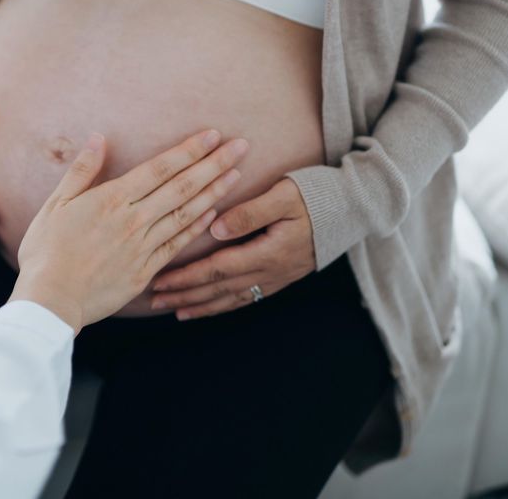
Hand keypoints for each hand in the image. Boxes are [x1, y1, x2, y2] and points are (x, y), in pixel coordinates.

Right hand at [10, 129, 249, 334]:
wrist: (50, 299)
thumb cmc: (46, 251)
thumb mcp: (56, 204)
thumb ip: (81, 170)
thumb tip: (99, 138)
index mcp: (112, 199)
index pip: (160, 168)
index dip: (189, 150)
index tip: (212, 135)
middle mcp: (133, 220)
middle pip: (182, 186)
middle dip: (214, 164)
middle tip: (242, 146)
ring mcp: (142, 246)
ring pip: (186, 213)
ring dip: (214, 191)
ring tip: (237, 174)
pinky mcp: (146, 270)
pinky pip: (177, 244)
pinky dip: (197, 226)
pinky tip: (214, 212)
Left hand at [149, 176, 314, 320]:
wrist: (353, 209)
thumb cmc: (316, 195)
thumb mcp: (284, 196)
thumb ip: (250, 213)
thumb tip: (214, 228)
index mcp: (268, 252)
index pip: (218, 270)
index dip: (186, 277)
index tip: (160, 280)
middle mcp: (271, 272)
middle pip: (219, 290)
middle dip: (184, 296)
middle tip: (154, 300)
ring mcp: (277, 278)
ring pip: (232, 299)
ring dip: (200, 306)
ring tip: (174, 310)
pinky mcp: (281, 276)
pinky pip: (247, 297)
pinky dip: (223, 305)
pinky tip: (209, 307)